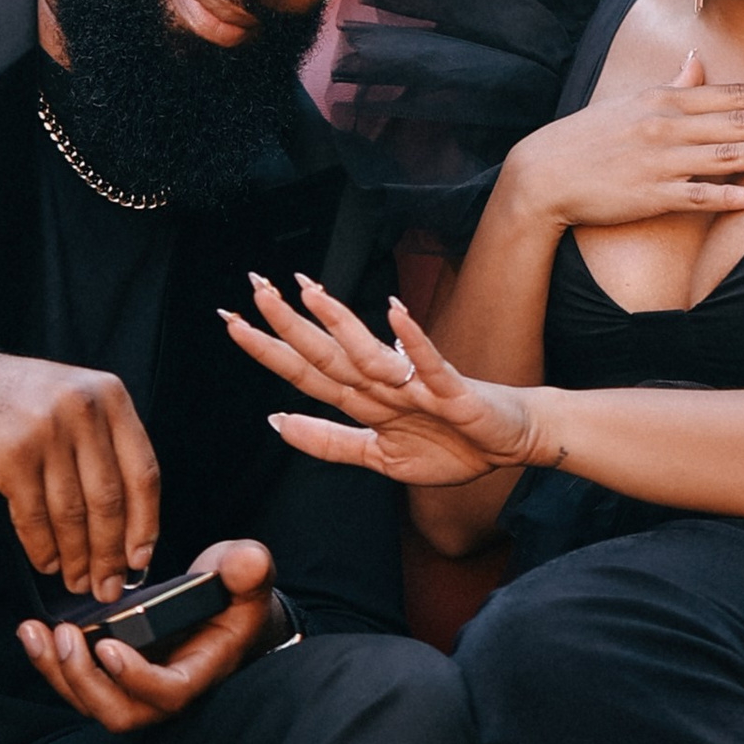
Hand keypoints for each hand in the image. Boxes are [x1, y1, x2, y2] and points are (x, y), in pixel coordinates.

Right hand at [0, 343, 158, 599]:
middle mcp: (82, 408)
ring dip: (77, 558)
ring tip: (77, 581)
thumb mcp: (69, 402)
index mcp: (109, 395)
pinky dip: (43, 549)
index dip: (145, 522)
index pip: (143, 471)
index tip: (141, 558)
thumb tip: (127, 524)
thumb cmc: (9, 401)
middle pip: (109, 499)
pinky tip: (48, 562)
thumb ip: (100, 445)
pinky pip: (35, 517)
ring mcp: (46, 430)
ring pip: (72, 514)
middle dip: (109, 553)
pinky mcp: (10, 455)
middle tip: (108, 585)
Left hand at [20, 538, 277, 732]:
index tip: (109, 647)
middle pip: (120, 712)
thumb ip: (248, 567)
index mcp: (201, 671)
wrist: (224, 609)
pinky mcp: (112, 674)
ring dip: (57, 672)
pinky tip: (34, 632)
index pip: (169, 693)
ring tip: (34, 632)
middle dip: (85, 681)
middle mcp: (164, 689)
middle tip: (67, 635)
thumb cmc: (235, 594)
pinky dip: (51, 662)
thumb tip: (245, 563)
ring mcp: (134, 686)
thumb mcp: (248, 575)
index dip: (137, 678)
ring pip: (90, 701)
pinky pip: (78, 682)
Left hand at [224, 274, 542, 493]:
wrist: (511, 442)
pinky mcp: (454, 391)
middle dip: (289, 323)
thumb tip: (275, 420)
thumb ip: (329, 441)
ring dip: (340, 322)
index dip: (269, 350)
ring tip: (309, 291)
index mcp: (363, 400)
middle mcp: (383, 385)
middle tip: (254, 286)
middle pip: (327, 354)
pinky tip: (394, 313)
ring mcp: (417, 385)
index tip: (231, 322)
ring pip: (370, 354)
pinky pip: (431, 364)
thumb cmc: (451, 444)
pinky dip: (413, 340)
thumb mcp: (379, 457)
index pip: (306, 371)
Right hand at [507, 48, 743, 234]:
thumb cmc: (589, 137)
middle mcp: (670, 125)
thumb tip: (696, 64)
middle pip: (743, 117)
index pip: (735, 92)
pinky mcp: (654, 194)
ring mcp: (664, 160)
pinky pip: (704, 195)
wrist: (544, 172)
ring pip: (731, 152)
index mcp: (667, 99)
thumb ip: (672, 87)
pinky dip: (738, 195)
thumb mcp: (632, 102)